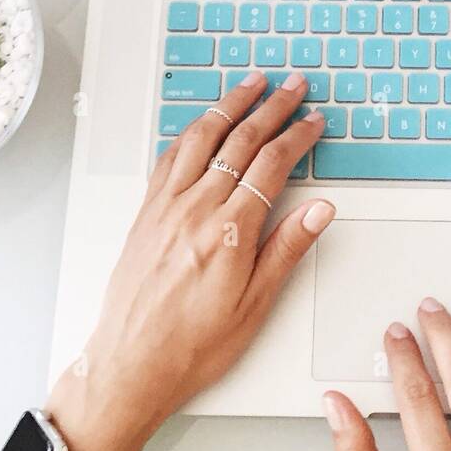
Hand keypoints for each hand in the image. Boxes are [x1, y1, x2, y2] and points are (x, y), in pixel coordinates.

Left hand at [45, 70, 332, 450]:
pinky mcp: (146, 212)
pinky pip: (169, 156)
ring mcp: (166, 206)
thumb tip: (320, 209)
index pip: (272, 165)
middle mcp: (195, 208)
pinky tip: (200, 123)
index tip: (313, 121)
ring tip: (250, 85)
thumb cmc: (191, 345)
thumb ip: (287, 249)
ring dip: (229, 105)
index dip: (297, 136)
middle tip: (292, 86)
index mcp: (229, 230)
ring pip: (202, 137)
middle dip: (271, 107)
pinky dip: (190, 130)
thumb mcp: (254, 305)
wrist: (130, 365)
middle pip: (241, 140)